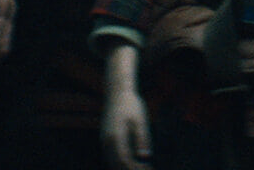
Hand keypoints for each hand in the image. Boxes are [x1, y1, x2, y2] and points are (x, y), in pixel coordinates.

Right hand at [99, 43, 151, 169]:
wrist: (117, 92)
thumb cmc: (131, 104)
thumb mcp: (140, 120)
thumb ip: (142, 139)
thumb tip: (145, 156)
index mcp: (116, 137)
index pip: (125, 160)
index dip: (136, 168)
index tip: (148, 168)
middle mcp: (107, 141)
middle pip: (116, 164)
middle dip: (130, 169)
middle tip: (146, 169)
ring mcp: (104, 140)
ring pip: (111, 162)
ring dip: (124, 167)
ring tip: (141, 167)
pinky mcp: (105, 138)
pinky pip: (110, 156)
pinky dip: (119, 162)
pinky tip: (132, 161)